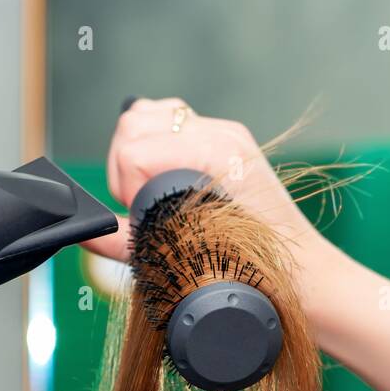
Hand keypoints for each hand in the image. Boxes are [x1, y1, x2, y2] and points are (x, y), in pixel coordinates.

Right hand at [82, 97, 336, 271]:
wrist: (302, 276)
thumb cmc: (252, 272)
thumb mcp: (180, 258)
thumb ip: (126, 244)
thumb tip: (87, 234)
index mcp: (212, 155)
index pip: (133, 149)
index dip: (125, 187)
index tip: (140, 215)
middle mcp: (220, 135)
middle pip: (134, 122)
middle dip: (125, 166)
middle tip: (142, 205)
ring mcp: (225, 133)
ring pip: (150, 114)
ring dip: (138, 151)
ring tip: (152, 190)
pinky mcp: (227, 139)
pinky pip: (173, 122)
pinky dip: (158, 144)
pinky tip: (167, 175)